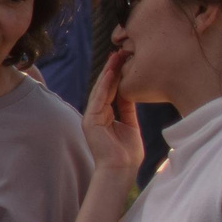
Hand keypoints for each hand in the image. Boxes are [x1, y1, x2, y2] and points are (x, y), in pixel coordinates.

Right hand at [83, 52, 143, 176]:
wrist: (120, 169)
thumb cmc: (127, 154)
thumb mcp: (130, 126)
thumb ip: (128, 110)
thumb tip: (131, 94)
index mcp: (105, 116)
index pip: (112, 91)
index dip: (119, 76)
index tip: (127, 61)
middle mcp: (96, 115)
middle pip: (105, 88)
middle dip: (113, 70)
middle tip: (121, 52)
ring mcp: (91, 117)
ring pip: (100, 90)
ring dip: (109, 73)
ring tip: (116, 57)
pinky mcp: (90, 121)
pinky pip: (98, 99)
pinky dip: (105, 86)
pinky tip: (111, 73)